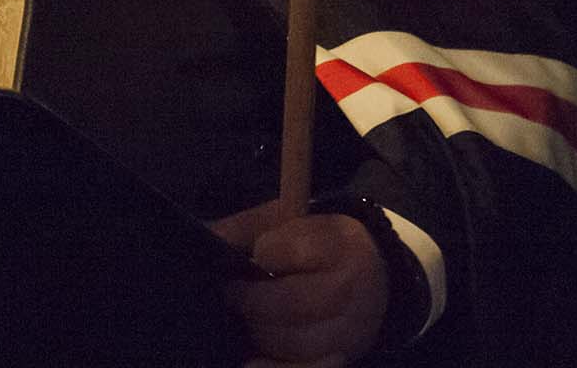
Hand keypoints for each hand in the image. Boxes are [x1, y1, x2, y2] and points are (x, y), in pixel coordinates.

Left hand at [212, 197, 389, 367]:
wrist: (373, 274)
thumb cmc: (317, 244)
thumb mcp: (286, 223)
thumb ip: (245, 229)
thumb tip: (204, 240)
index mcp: (340, 243)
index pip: (296, 251)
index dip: (267, 255)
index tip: (252, 257)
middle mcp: (354, 287)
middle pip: (295, 303)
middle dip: (253, 303)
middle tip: (232, 297)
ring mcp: (353, 328)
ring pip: (299, 342)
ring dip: (261, 334)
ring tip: (246, 322)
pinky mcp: (344, 357)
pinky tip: (250, 364)